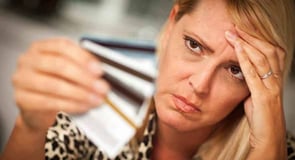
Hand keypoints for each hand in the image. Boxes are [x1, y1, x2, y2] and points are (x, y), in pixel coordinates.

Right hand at [12, 38, 109, 129]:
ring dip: (80, 93)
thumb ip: (82, 67)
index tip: (99, 70)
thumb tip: (100, 72)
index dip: (83, 58)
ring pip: (55, 85)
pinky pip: (50, 102)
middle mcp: (28, 60)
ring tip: (96, 99)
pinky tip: (83, 106)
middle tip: (101, 87)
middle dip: (84, 78)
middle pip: (59, 65)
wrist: (40, 110)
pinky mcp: (22, 99)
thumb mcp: (69, 72)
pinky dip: (71, 105)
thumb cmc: (57, 85)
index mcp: (41, 47)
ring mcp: (22, 79)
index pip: (62, 46)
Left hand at [225, 28, 286, 158]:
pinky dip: (245, 59)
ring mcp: (271, 88)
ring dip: (246, 44)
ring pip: (261, 59)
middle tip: (236, 28)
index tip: (243, 31)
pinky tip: (237, 49)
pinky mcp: (263, 97)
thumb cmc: (261, 119)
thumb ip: (251, 82)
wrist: (268, 138)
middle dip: (251, 37)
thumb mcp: (255, 96)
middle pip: (268, 51)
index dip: (258, 40)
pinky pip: (254, 74)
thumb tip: (241, 71)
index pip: (271, 52)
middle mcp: (275, 81)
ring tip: (233, 34)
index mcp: (274, 80)